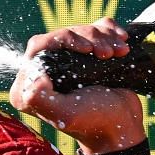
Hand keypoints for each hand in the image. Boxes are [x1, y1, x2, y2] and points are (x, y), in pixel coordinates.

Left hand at [12, 18, 149, 154]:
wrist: (124, 124)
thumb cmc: (96, 121)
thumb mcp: (65, 114)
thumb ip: (40, 99)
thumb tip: (35, 76)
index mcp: (30, 86)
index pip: (39, 44)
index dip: (63, 39)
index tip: (87, 50)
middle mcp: (44, 73)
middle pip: (61, 34)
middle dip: (88, 37)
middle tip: (106, 54)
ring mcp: (66, 64)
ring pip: (81, 31)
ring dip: (103, 37)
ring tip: (119, 53)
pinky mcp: (86, 58)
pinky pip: (96, 29)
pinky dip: (111, 32)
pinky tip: (121, 45)